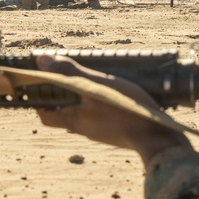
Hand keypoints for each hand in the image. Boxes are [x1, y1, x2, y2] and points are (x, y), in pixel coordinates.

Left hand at [35, 56, 191, 162]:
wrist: (158, 138)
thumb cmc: (125, 110)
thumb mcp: (95, 85)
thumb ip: (69, 72)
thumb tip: (40, 60)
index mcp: (74, 120)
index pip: (45, 115)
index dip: (40, 101)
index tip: (42, 84)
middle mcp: (85, 129)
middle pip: (65, 114)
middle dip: (64, 97)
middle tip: (69, 77)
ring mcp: (102, 133)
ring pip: (85, 116)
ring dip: (84, 100)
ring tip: (94, 82)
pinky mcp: (118, 134)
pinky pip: (103, 119)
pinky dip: (101, 106)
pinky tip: (114, 96)